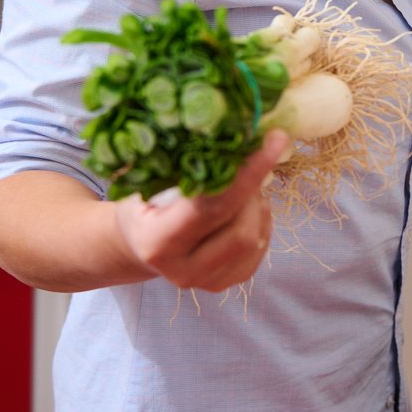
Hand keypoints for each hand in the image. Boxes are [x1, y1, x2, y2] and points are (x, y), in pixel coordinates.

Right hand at [113, 131, 288, 291]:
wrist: (137, 243)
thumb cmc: (143, 202)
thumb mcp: (147, 179)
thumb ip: (180, 162)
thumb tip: (226, 129)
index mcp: (156, 241)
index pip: (211, 207)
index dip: (246, 174)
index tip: (274, 141)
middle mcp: (181, 269)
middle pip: (240, 228)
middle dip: (253, 188)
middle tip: (250, 158)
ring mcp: (206, 281)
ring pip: (255, 237)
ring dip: (256, 203)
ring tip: (239, 184)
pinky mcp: (227, 281)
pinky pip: (260, 246)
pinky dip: (259, 219)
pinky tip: (242, 207)